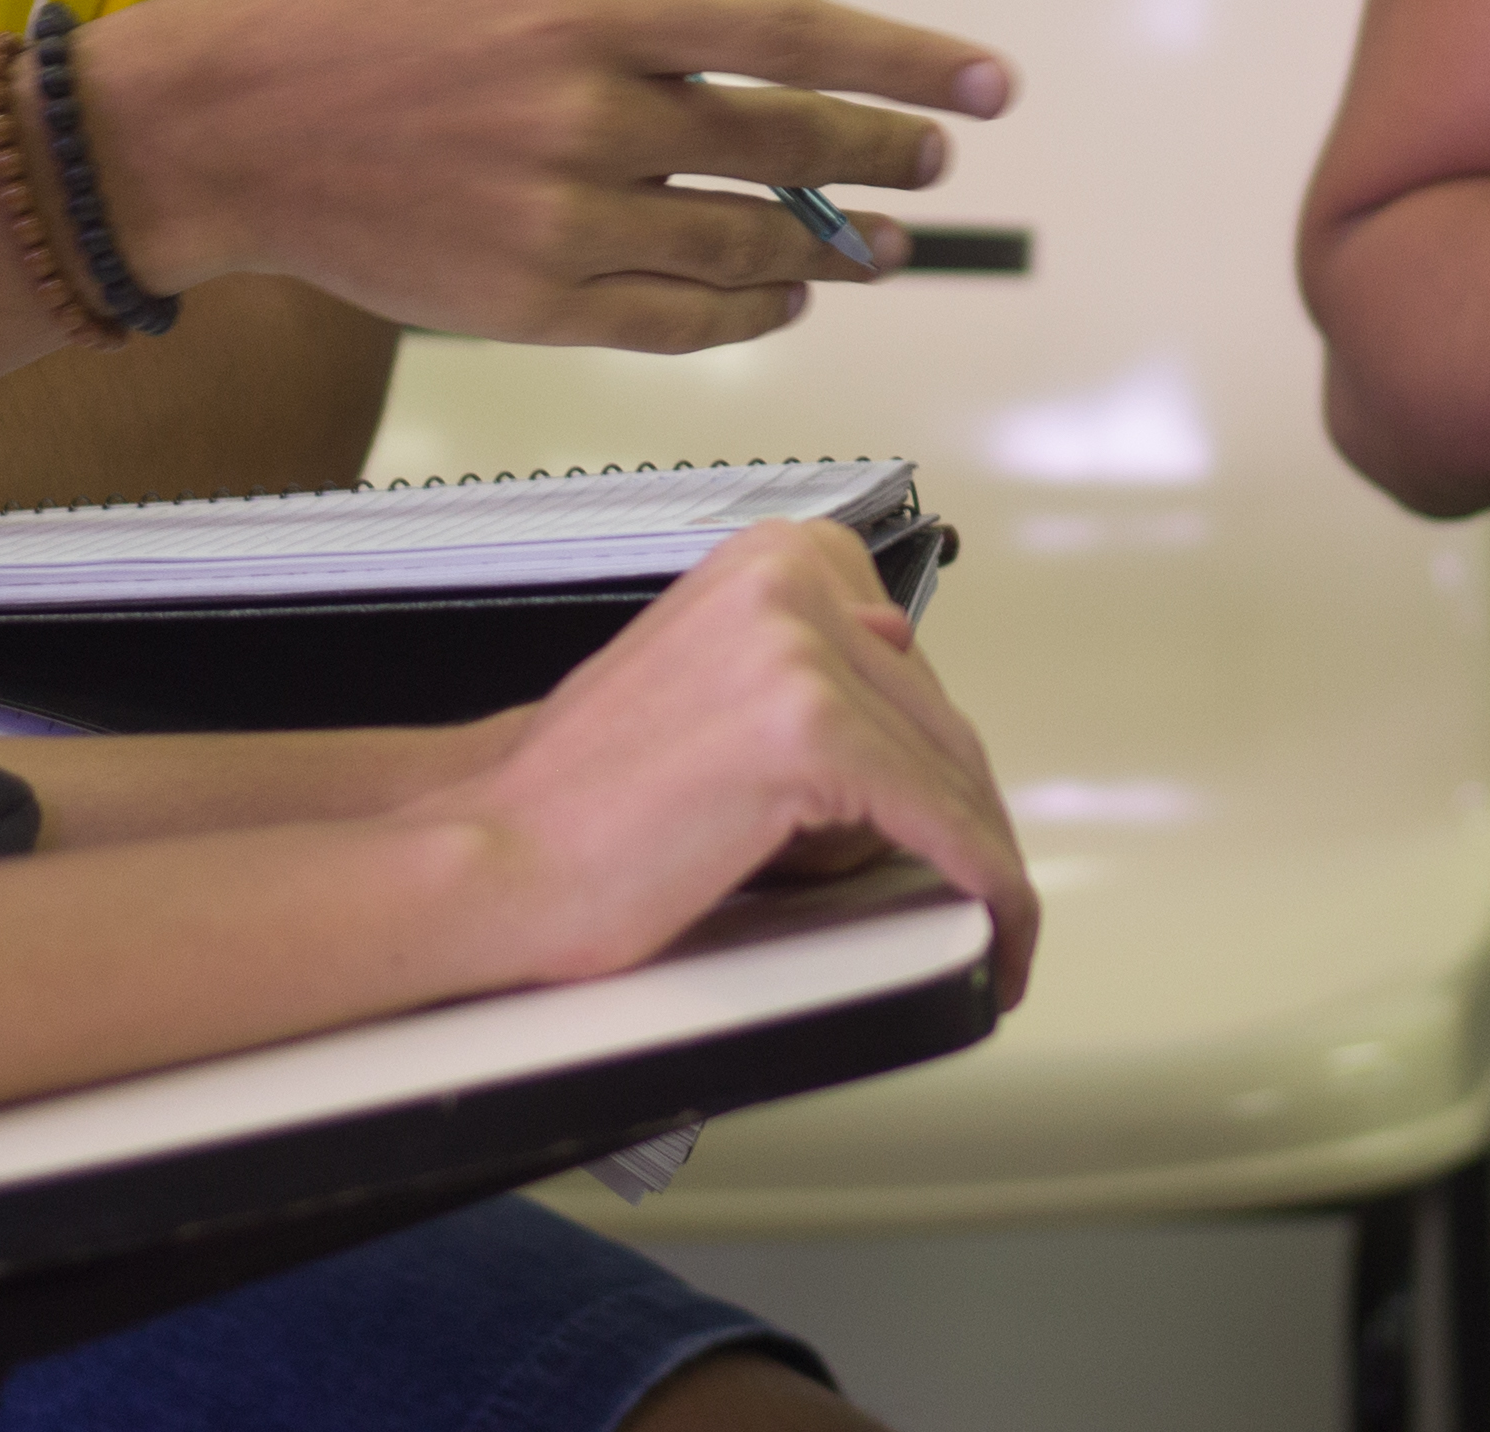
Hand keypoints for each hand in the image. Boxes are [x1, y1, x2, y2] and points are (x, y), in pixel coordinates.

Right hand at [77, 0, 1011, 351]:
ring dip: (832, 244)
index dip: (908, 59)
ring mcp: (554, 224)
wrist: (219, 133)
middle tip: (937, 158)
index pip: (791, 34)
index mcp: (581, 9)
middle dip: (885, 152)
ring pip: (744, 244)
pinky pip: (677, 322)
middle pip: (784, 142)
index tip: (993, 83)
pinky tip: (786, 295)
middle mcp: (580, 119)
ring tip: (885, 241)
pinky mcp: (525, 304)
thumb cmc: (364, 11)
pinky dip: (748, 313)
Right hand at [430, 520, 1038, 1007]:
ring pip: (950, 772)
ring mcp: (801, 652)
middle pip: (937, 715)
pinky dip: (987, 886)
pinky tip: (999, 929)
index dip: (932, 757)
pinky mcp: (809, 733)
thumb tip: (910, 708)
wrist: (491, 854)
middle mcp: (790, 584)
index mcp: (771, 560)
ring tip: (982, 925)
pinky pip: (941, 823)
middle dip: (960, 817)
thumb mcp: (711, 687)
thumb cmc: (581, 798)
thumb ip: (807, 676)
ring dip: (972, 861)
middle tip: (977, 890)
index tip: (951, 815)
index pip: (909, 663)